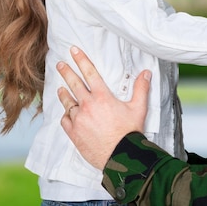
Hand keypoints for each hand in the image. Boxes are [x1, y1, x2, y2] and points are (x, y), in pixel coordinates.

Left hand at [57, 46, 151, 168]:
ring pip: (68, 103)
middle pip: (74, 84)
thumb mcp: (139, 107)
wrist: (120, 155)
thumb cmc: (130, 131)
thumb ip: (141, 88)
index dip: (81, 60)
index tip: (73, 50)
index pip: (90, 73)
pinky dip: (66, 116)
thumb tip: (146, 73)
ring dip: (63, 94)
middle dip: (66, 72)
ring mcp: (79, 119)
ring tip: (60, 88)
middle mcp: (87, 105)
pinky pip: (65, 121)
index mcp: (102, 97)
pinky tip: (66, 113)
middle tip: (60, 64)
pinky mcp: (74, 133)